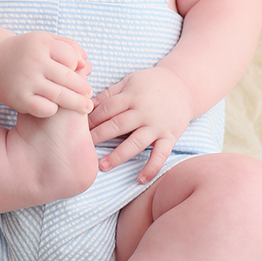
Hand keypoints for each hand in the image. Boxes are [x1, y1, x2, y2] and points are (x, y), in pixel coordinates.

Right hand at [0, 31, 92, 117]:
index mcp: (41, 43)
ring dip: (76, 103)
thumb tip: (86, 64)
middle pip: (68, 77)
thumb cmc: (28, 51)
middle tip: (89, 94)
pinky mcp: (19, 98)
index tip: (75, 72)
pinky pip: (45, 108)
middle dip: (83, 88)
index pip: (70, 58)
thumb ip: (69, 47)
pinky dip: (53, 109)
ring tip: (86, 107)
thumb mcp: (46, 40)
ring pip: (60, 95)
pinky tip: (55, 106)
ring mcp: (26, 80)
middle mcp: (33, 61)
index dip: (76, 66)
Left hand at [88, 66, 194, 182]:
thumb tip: (86, 104)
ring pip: (136, 143)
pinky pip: (161, 155)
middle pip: (117, 125)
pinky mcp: (170, 136)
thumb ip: (109, 93)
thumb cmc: (151, 83)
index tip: (78, 130)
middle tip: (82, 149)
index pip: (107, 108)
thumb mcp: (129, 81)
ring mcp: (157, 125)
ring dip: (118, 155)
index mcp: (132, 96)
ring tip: (102, 166)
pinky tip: (139, 180)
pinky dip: (151, 168)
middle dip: (98, 137)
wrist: (184, 85)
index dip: (92, 119)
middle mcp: (144, 111)